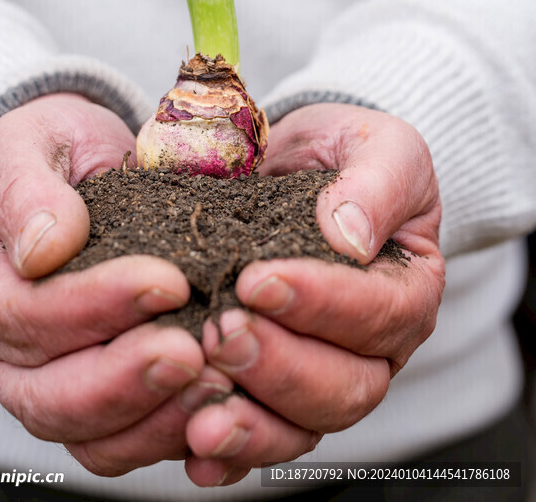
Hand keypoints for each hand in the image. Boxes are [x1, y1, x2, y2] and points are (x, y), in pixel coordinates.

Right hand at [0, 93, 215, 474]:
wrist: (80, 160)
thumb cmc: (48, 147)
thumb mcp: (26, 141)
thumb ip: (25, 187)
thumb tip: (44, 248)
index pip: (21, 315)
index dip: (90, 306)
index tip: (164, 281)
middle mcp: (2, 349)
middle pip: (47, 398)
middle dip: (124, 380)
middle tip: (192, 352)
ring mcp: (50, 381)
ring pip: (90, 436)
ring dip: (155, 418)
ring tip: (218, 382)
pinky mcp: (103, 395)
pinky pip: (129, 440)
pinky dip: (174, 431)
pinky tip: (224, 402)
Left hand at [184, 103, 444, 487]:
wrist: (299, 162)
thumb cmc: (346, 153)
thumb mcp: (380, 146)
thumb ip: (377, 183)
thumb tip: (350, 235)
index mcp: (408, 288)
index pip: (378, 313)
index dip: (320, 304)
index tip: (258, 280)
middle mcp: (374, 347)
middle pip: (345, 386)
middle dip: (279, 366)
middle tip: (220, 332)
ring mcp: (325, 374)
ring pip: (303, 424)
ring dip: (251, 422)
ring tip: (199, 408)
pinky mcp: (275, 390)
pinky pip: (261, 436)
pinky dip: (229, 455)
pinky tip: (193, 452)